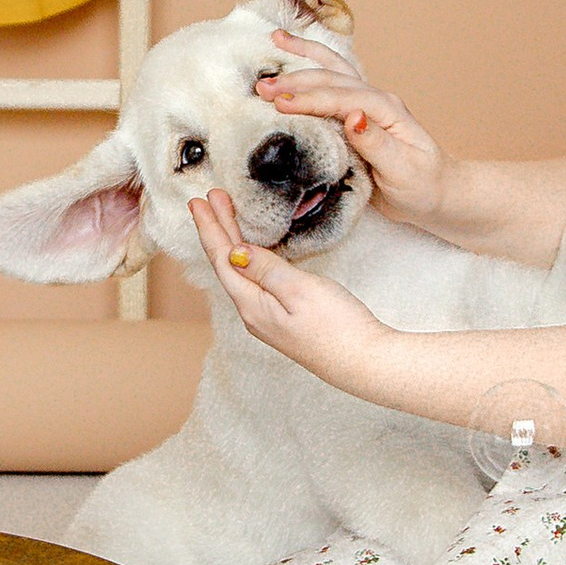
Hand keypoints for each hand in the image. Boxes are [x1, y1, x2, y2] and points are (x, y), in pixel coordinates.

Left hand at [189, 189, 396, 399]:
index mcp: (252, 305)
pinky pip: (256, 283)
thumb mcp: (299, 289)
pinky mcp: (285, 321)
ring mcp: (269, 319)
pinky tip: (252, 254)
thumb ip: (265, 268)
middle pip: (228, 265)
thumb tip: (234, 252)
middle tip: (208, 199)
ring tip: (224, 217)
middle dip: (218, 230)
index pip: (222, 259)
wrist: (366, 364)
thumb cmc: (338, 328)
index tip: (199, 202)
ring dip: (232, 243)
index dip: (211, 228)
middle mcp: (254, 314)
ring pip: (241, 273)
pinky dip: (249, 259)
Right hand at [253, 31, 449, 227]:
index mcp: (386, 111)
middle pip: (332, 78)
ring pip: (333, 69)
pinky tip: (295, 56)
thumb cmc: (423, 186)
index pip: (341, 99)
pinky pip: (331, 84)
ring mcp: (367, 104)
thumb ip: (376, 143)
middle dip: (295, 79)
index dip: (310, 100)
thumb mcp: (403, 171)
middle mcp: (376, 100)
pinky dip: (312, 65)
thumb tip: (353, 117)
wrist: (438, 193)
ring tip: (276, 40)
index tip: (279, 104)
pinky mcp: (358, 114)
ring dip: (303, 57)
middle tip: (261, 87)